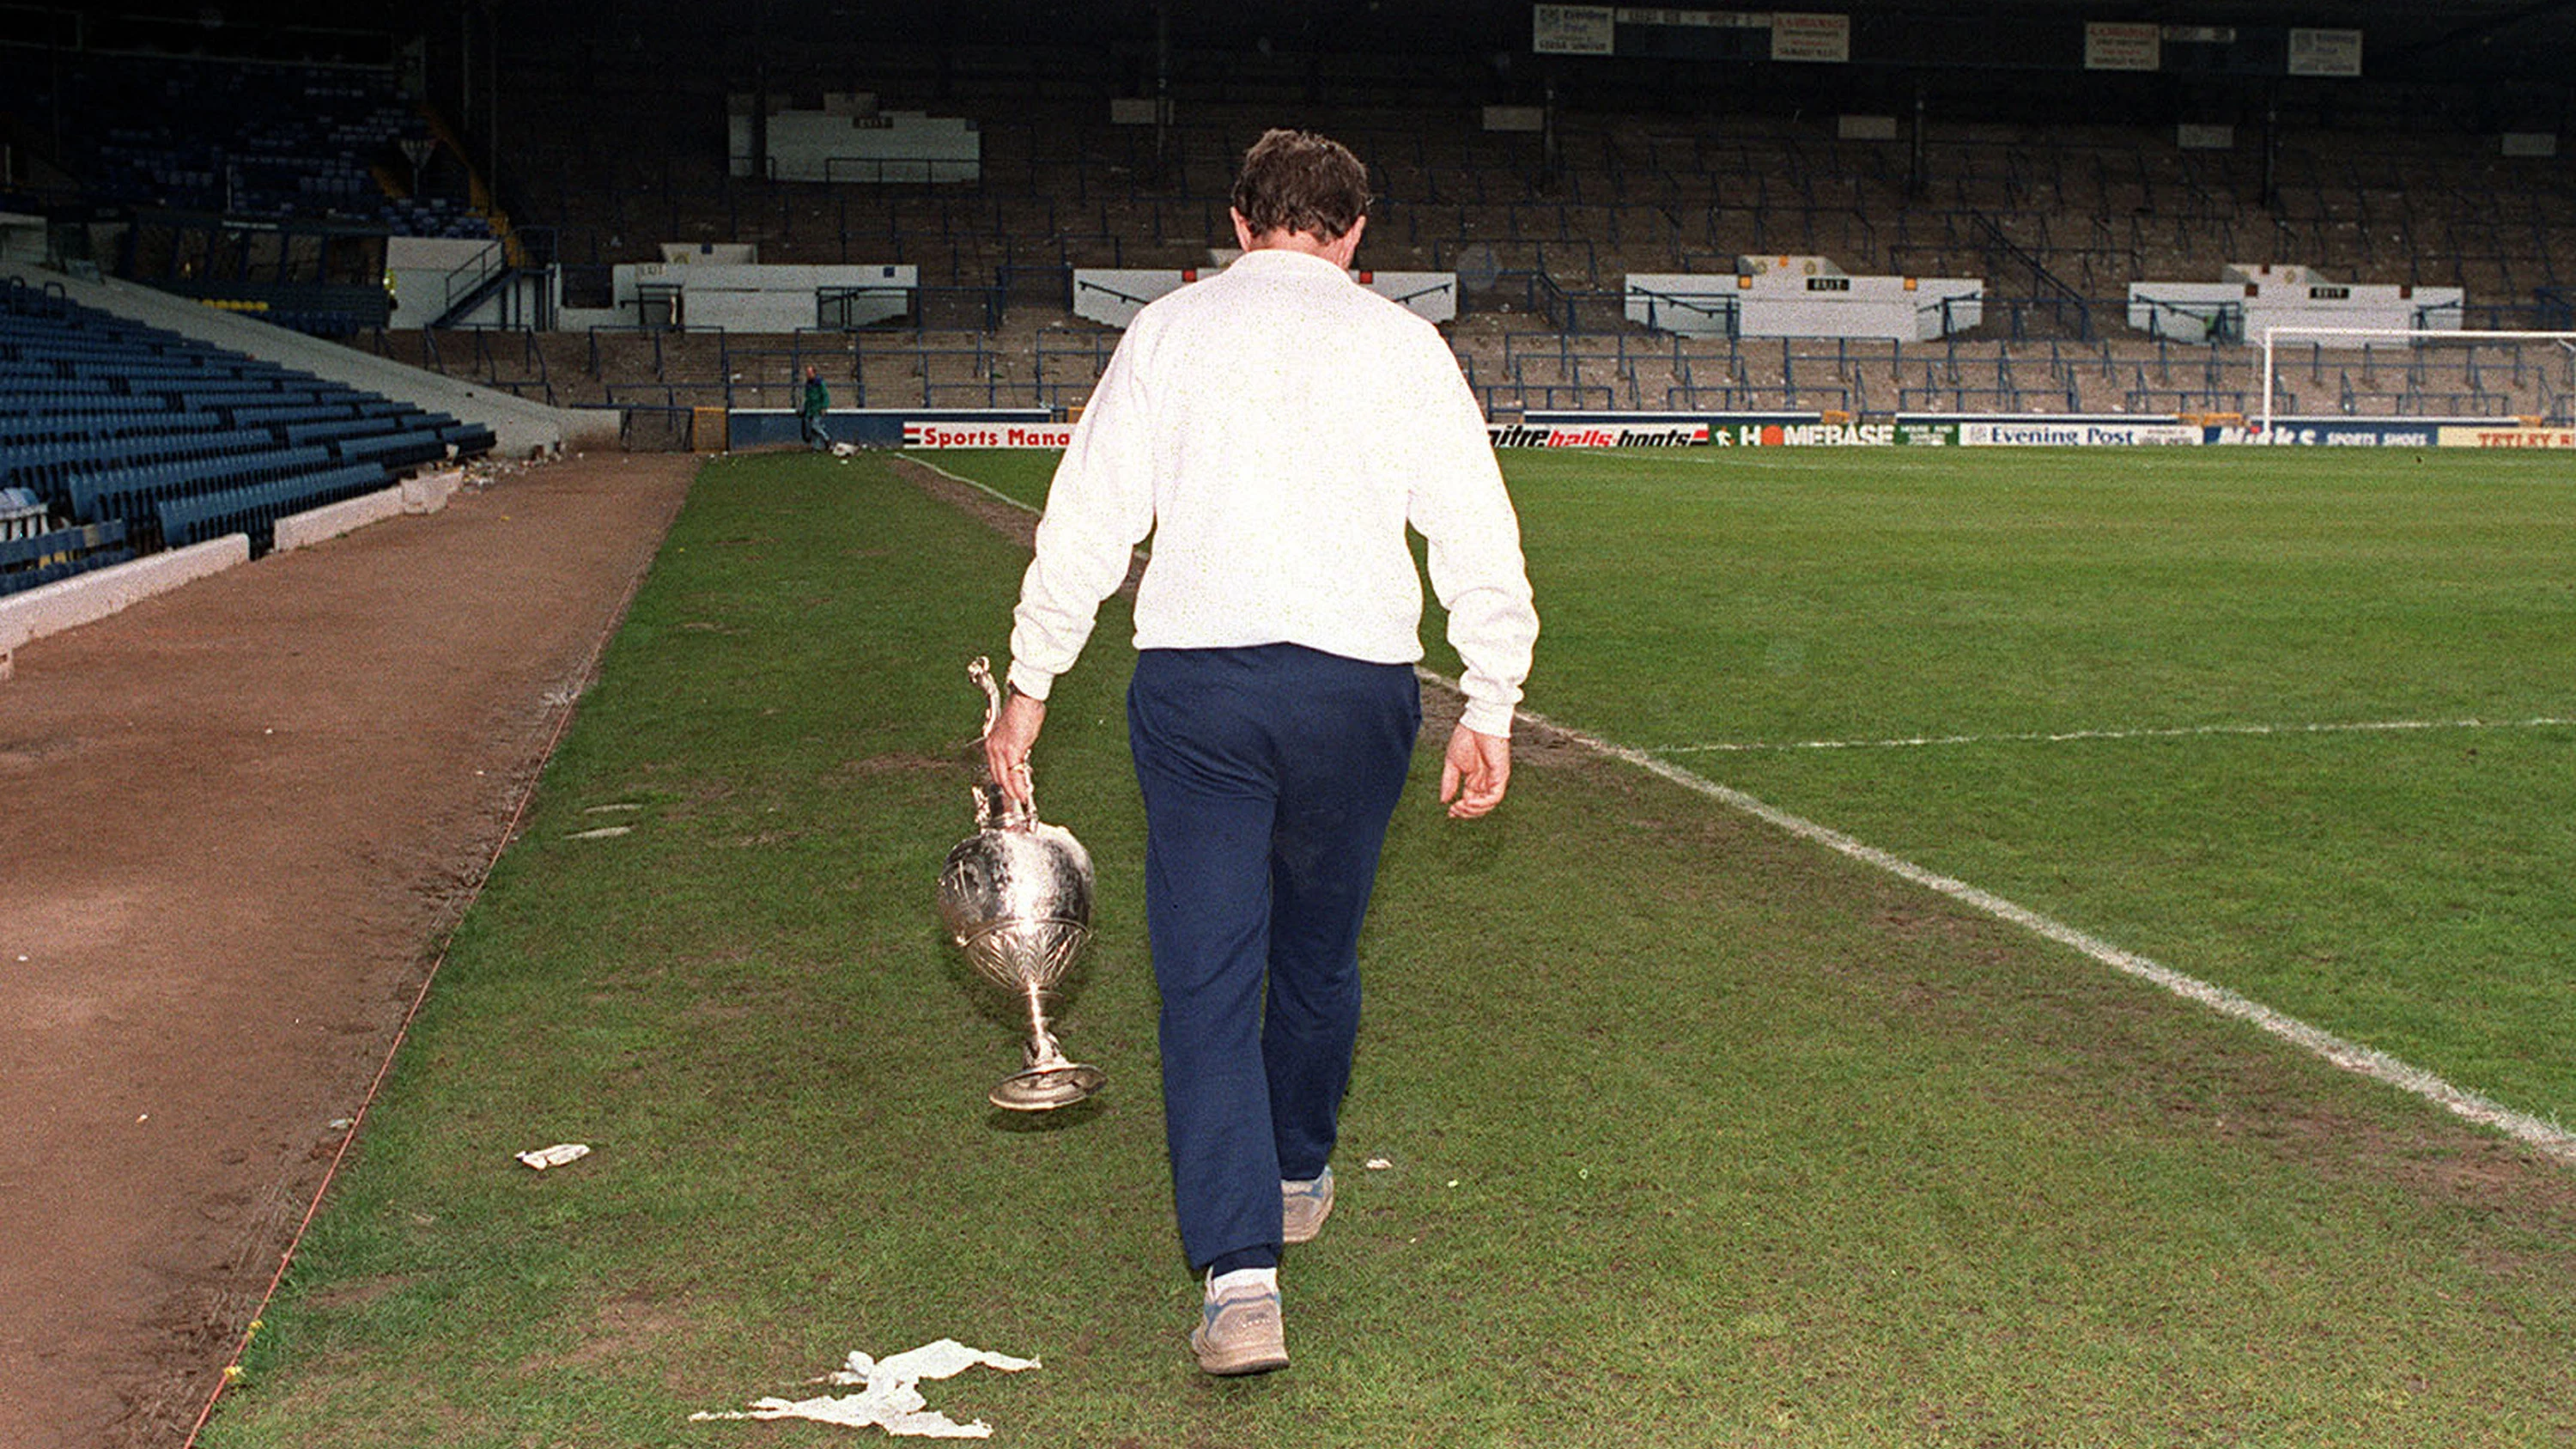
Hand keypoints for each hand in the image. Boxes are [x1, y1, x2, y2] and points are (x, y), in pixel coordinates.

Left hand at [982, 690, 1046, 813]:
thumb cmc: (1022, 709)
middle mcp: (993, 748)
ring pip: (1004, 778)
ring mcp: (1001, 751)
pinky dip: (1019, 786)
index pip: (996, 767)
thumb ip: (1018, 742)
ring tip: (1021, 799)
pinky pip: (1014, 775)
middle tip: (1018, 796)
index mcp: (993, 742)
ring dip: (1013, 791)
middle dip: (1008, 789)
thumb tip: (1023, 749)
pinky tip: (1024, 793)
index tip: (1012, 787)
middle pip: (997, 776)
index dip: (1004, 780)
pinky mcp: (1012, 752)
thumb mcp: (1016, 730)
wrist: (1023, 700)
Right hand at [1438, 724, 1510, 819]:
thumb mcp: (1452, 763)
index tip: (1449, 812)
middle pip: (1480, 806)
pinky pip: (1495, 796)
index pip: (1470, 801)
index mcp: (1475, 779)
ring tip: (1460, 806)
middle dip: (1466, 812)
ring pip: (1488, 805)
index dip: (1461, 810)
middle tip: (1454, 810)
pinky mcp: (1501, 775)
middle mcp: (1486, 781)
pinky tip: (1469, 802)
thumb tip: (1444, 801)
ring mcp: (1494, 779)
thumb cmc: (1466, 737)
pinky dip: (1483, 803)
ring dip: (1474, 810)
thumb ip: (1449, 782)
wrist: (1477, 722)